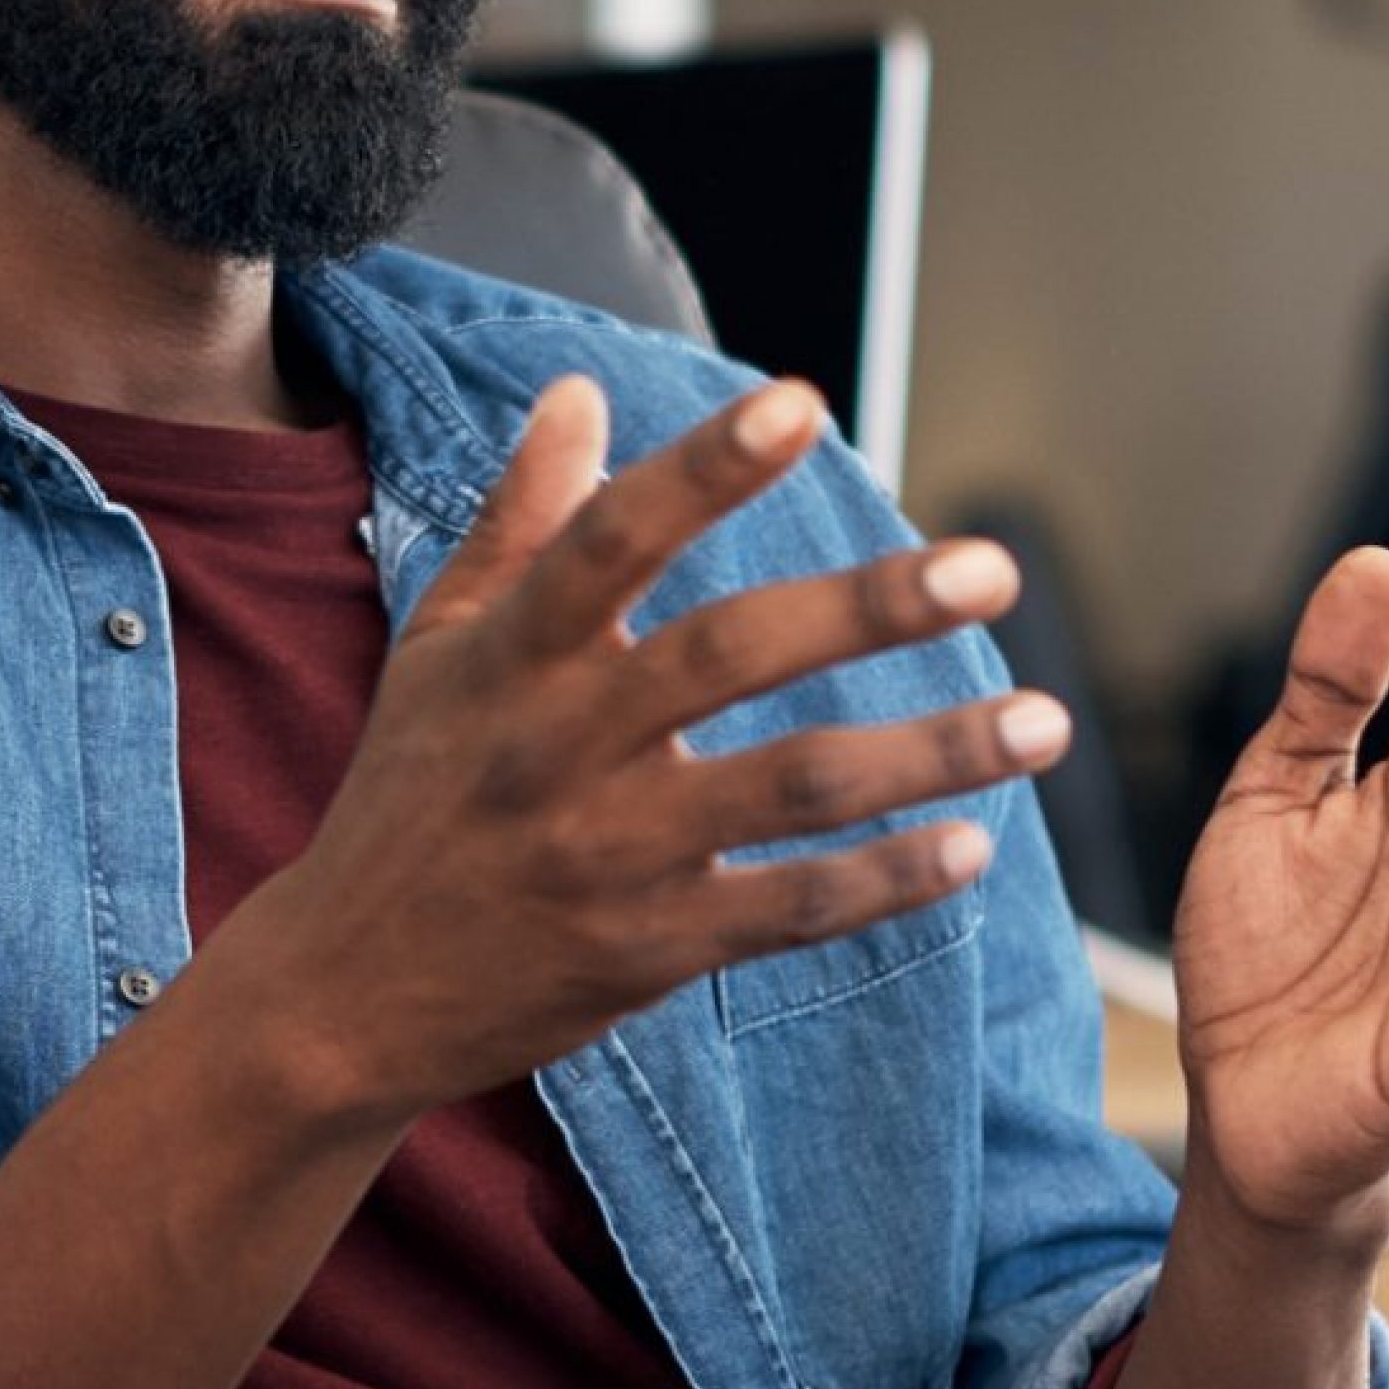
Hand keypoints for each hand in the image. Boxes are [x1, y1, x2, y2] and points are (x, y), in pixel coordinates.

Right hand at [196, 373, 1061, 1126]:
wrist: (343, 995)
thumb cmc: (408, 797)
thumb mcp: (438, 647)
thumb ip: (520, 521)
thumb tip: (578, 393)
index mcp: (512, 655)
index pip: (612, 538)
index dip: (703, 469)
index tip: (800, 400)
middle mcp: (561, 744)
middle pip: (731, 654)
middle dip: (869, 607)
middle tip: (993, 568)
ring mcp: (607, 853)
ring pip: (792, 786)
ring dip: (930, 752)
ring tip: (1045, 722)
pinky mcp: (643, 951)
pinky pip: (789, 910)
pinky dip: (886, 881)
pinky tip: (974, 845)